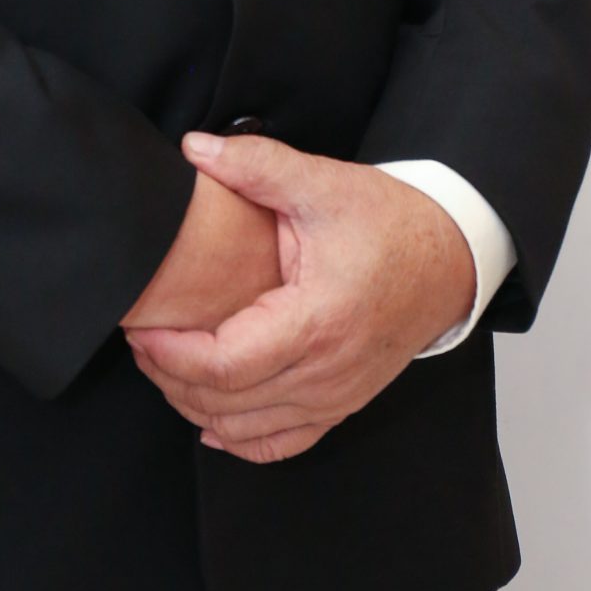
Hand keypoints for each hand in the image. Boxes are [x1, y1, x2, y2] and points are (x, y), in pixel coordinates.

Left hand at [121, 133, 475, 464]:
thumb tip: (195, 147)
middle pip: (225, 403)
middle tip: (139, 342)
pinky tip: (210, 422)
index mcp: (316, 321)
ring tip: (164, 368)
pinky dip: (240, 440)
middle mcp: (327, 372)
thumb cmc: (392, 224)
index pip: (224, 365)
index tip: (139, 327)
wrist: (451, 259)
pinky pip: (283, 444)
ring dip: (196, 407)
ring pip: (247, 431)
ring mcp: (336, 396)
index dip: (170, 354)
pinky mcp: (342, 404)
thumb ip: (256, 165)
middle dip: (169, 378)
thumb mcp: (322, 183)